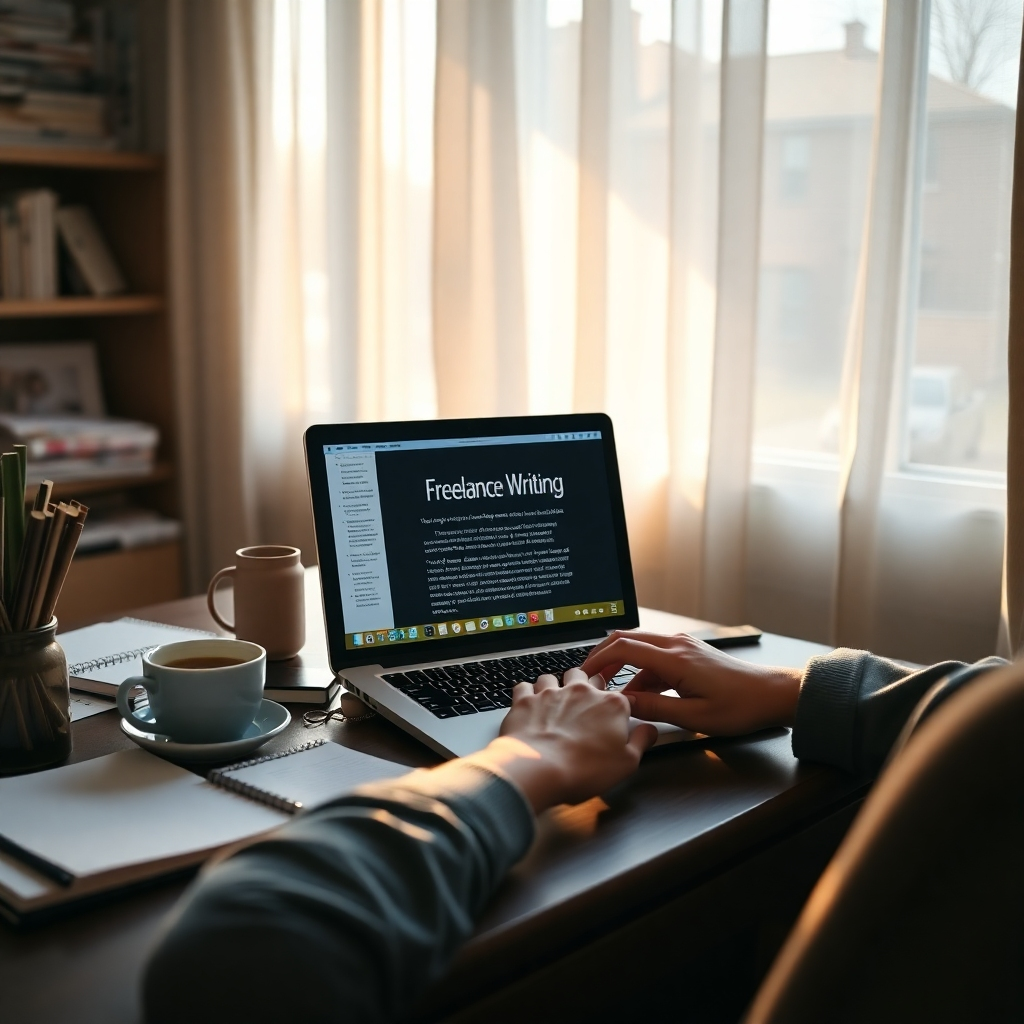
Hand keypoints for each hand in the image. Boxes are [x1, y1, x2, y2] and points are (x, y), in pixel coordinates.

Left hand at [463, 668, 657, 812]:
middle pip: (587, 677)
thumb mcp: (626, 763)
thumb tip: (649, 731)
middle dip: (586, 687)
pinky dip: (527, 693)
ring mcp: (552, 692)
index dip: (616, 706)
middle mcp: (582, 691)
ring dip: (554, 687)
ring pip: (554, 676)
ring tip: (554, 703)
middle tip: (584, 706)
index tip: (613, 717)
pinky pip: (525, 686)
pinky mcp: (526, 699)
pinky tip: (529, 705)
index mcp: (611, 704)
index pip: (619, 694)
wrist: (539, 769)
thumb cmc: (583, 769)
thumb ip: (641, 741)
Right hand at [582, 631, 801, 736]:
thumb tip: (622, 704)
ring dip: (624, 667)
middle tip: (589, 677)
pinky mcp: (689, 652)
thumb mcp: (694, 717)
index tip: (584, 674)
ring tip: (614, 694)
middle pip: (627, 639)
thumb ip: (654, 708)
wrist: (772, 694)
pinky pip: (655, 656)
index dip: (598, 659)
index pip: (624, 648)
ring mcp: (683, 646)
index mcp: (675, 659)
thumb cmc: (739, 707)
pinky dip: (642, 672)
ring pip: (640, 648)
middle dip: (604, 657)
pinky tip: (641, 694)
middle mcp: (676, 645)